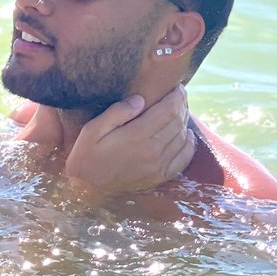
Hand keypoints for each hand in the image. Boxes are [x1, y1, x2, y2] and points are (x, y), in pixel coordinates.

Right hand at [64, 86, 194, 192]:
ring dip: (185, 121)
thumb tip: (140, 100)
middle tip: (179, 95)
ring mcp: (158, 166)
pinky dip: (189, 144)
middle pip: (178, 122)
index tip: (177, 87)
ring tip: (181, 110)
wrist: (87, 187)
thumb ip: (116, 113)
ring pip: (182, 138)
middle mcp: (152, 151)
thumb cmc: (88, 154)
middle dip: (182, 105)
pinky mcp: (159, 177)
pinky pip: (183, 158)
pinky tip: (187, 134)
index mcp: (137, 136)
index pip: (168, 111)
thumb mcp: (92, 129)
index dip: (177, 96)